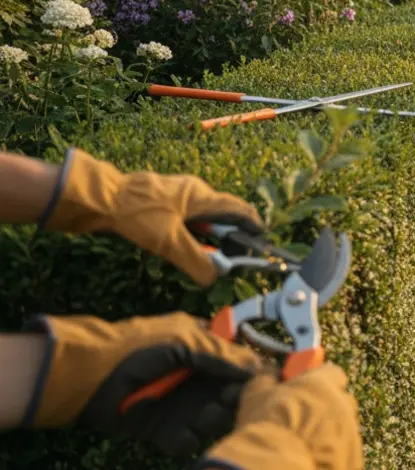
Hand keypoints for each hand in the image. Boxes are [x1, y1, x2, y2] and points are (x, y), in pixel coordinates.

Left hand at [21, 313, 263, 455]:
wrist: (90, 377)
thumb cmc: (139, 348)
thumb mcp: (184, 341)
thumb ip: (222, 354)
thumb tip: (259, 367)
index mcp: (203, 348)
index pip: (238, 361)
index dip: (250, 372)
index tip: (260, 381)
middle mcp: (196, 377)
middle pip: (230, 392)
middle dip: (232, 398)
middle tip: (226, 400)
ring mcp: (181, 403)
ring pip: (213, 417)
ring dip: (211, 418)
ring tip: (201, 416)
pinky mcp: (164, 428)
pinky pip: (186, 439)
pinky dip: (185, 439)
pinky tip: (179, 434)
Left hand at [43, 148, 262, 285]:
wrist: (99, 199)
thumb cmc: (137, 215)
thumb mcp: (168, 242)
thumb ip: (194, 260)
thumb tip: (214, 278)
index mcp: (201, 196)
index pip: (238, 210)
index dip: (252, 225)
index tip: (260, 239)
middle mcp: (193, 191)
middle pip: (221, 213)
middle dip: (229, 234)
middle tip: (232, 254)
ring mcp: (176, 193)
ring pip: (202, 215)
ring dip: (209, 234)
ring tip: (208, 253)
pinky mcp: (161, 199)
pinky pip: (186, 215)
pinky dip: (192, 231)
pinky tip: (183, 244)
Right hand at [200, 364, 362, 469]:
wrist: (276, 463)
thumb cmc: (266, 425)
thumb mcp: (256, 394)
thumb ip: (266, 378)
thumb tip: (270, 372)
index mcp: (323, 384)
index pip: (333, 373)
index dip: (320, 381)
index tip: (306, 390)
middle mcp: (343, 405)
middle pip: (341, 401)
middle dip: (327, 407)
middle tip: (305, 419)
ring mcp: (350, 431)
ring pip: (344, 427)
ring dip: (330, 431)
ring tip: (306, 443)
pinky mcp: (352, 455)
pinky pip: (345, 450)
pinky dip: (333, 452)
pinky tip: (313, 457)